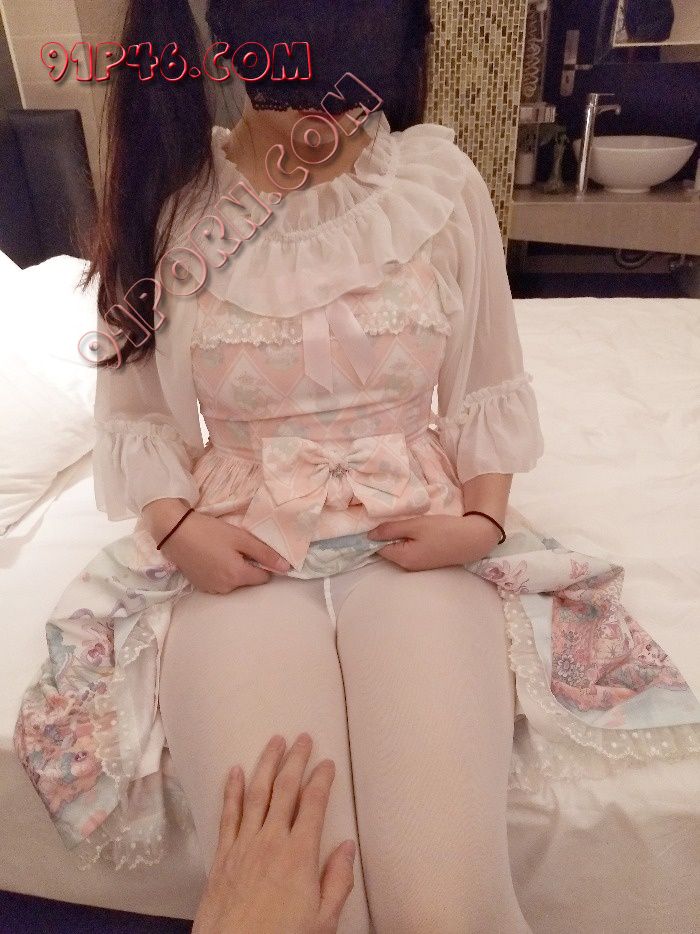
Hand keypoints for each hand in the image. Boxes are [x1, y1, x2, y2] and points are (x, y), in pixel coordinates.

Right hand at [141, 500, 290, 591]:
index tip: (254, 549)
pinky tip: (211, 557)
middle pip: (248, 580)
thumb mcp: (240, 538)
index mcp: (238, 576)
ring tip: (221, 551)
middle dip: (247, 566)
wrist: (174, 532)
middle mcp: (226, 589)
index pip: (264, 577)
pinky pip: (219, 582)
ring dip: (233, 570)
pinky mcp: (200, 586)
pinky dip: (220, 572)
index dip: (263, 563)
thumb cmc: (209, 532)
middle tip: (235, 547)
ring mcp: (211, 589)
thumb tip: (287, 567)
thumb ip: (265, 553)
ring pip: (233, 581)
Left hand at [192, 733, 356, 933]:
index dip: (321, 779)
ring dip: (266, 764)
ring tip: (275, 741)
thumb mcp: (323, 921)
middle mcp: (271, 842)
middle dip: (295, 759)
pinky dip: (232, 790)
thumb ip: (337, 881)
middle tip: (303, 737)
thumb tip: (347, 848)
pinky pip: (228, 814)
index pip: (314, 804)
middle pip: (285, 789)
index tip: (327, 763)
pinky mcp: (222, 856)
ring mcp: (243, 846)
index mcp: (300, 855)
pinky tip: (235, 772)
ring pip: (256, 793)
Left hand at [367, 514, 501, 570]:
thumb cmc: (444, 530)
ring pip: (399, 548)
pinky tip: (416, 529)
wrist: (473, 539)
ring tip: (406, 520)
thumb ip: (391, 529)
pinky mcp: (427, 561)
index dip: (375, 533)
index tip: (376, 518)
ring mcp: (418, 565)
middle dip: (387, 534)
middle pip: (388, 549)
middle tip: (392, 515)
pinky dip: (409, 540)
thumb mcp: (415, 525)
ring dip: (399, 536)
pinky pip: (410, 550)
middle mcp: (408, 566)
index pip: (377, 547)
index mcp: (403, 558)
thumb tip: (368, 535)